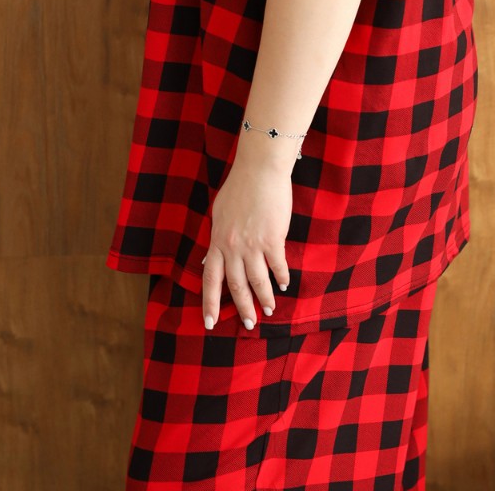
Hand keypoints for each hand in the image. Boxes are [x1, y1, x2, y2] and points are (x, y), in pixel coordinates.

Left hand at [202, 159, 291, 330]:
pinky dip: (281, 277)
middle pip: (236, 285)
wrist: (260, 170)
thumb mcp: (219, 213)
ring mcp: (253, 244)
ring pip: (258, 280)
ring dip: (264, 298)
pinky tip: (284, 284)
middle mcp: (233, 247)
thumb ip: (217, 239)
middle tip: (249, 324)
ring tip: (269, 310)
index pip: (211, 279)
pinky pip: (277, 265)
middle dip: (242, 308)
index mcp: (218, 241)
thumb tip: (211, 260)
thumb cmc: (239, 187)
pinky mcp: (273, 239)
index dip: (210, 303)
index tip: (210, 322)